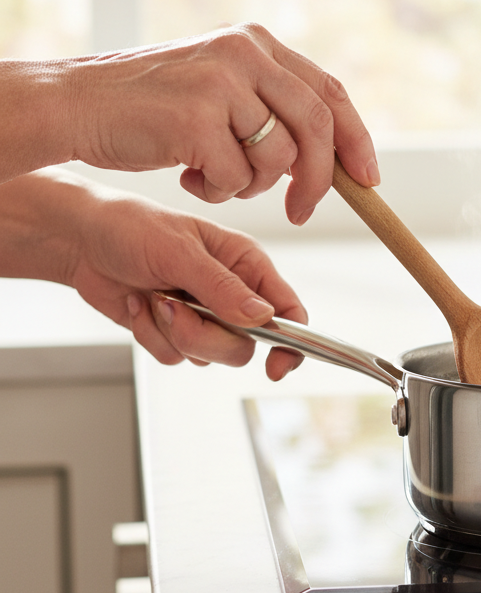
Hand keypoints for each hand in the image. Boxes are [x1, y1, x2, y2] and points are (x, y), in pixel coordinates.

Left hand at [0, 170, 306, 378]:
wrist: (79, 241)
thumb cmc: (131, 227)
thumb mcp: (178, 251)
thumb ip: (222, 288)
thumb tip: (262, 317)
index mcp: (246, 264)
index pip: (287, 309)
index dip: (290, 340)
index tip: (276, 365)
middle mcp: (232, 292)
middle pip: (244, 343)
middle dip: (204, 335)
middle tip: (173, 310)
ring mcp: (203, 315)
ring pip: (209, 354)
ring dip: (172, 332)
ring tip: (152, 298)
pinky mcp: (174, 330)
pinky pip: (174, 356)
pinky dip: (150, 335)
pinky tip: (137, 304)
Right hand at [8, 22, 377, 223]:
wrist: (76, 104)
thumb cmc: (152, 109)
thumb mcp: (221, 91)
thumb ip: (272, 109)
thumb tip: (336, 160)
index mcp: (255, 43)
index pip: (330, 91)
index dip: (356, 139)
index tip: (368, 180)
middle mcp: (244, 53)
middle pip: (318, 126)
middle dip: (319, 180)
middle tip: (302, 212)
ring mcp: (221, 83)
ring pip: (277, 158)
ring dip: (250, 186)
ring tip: (212, 175)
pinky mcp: (197, 117)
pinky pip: (236, 177)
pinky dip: (217, 191)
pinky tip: (186, 175)